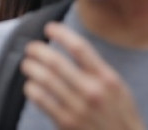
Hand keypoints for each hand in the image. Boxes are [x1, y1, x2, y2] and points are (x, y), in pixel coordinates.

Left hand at [20, 22, 144, 129]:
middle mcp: (93, 91)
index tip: (49, 27)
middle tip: (31, 47)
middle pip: (56, 62)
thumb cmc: (120, 117)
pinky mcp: (66, 122)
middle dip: (38, 51)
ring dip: (31, 68)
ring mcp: (78, 108)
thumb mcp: (119, 90)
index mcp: (107, 79)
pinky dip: (32, 89)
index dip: (61, 34)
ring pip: (45, 79)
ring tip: (27, 64)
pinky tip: (30, 86)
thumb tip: (73, 47)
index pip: (80, 48)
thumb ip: (98, 71)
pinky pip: (41, 100)